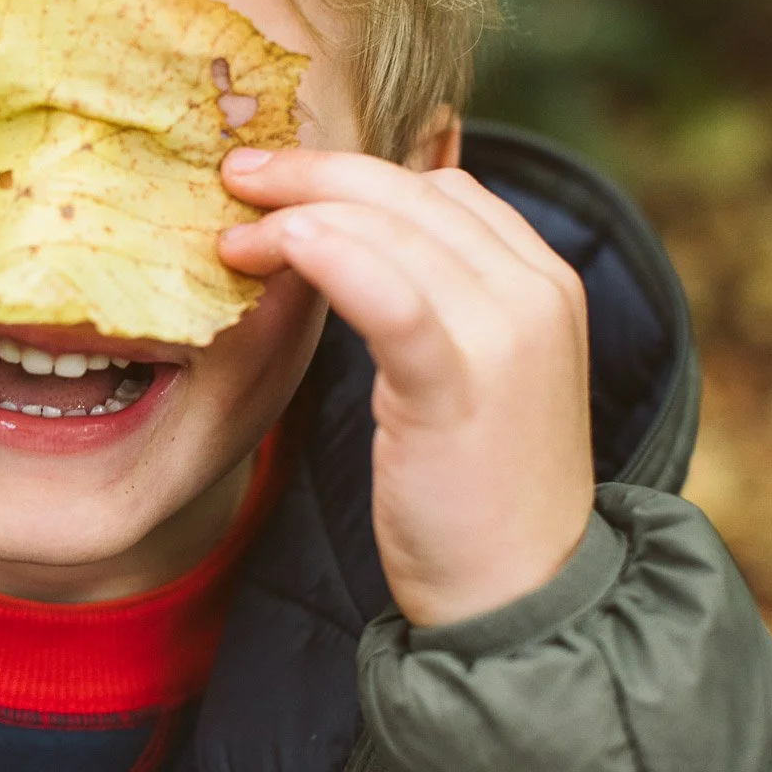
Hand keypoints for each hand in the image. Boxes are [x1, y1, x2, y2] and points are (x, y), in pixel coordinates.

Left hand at [219, 149, 593, 626]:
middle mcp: (535, 291)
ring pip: (393, 232)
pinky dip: (336, 258)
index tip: (276, 182)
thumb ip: (435, 303)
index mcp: (541, 281)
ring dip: (299, 216)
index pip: (439, 189)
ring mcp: (506, 335)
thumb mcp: (467, 377)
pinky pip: (394, 298)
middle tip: (235, 176)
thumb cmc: (475, 494)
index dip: (351, 172)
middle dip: (312, 175)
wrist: (520, 599)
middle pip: (409, 195)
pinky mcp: (461, 387)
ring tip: (231, 232)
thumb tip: (352, 244)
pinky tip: (285, 244)